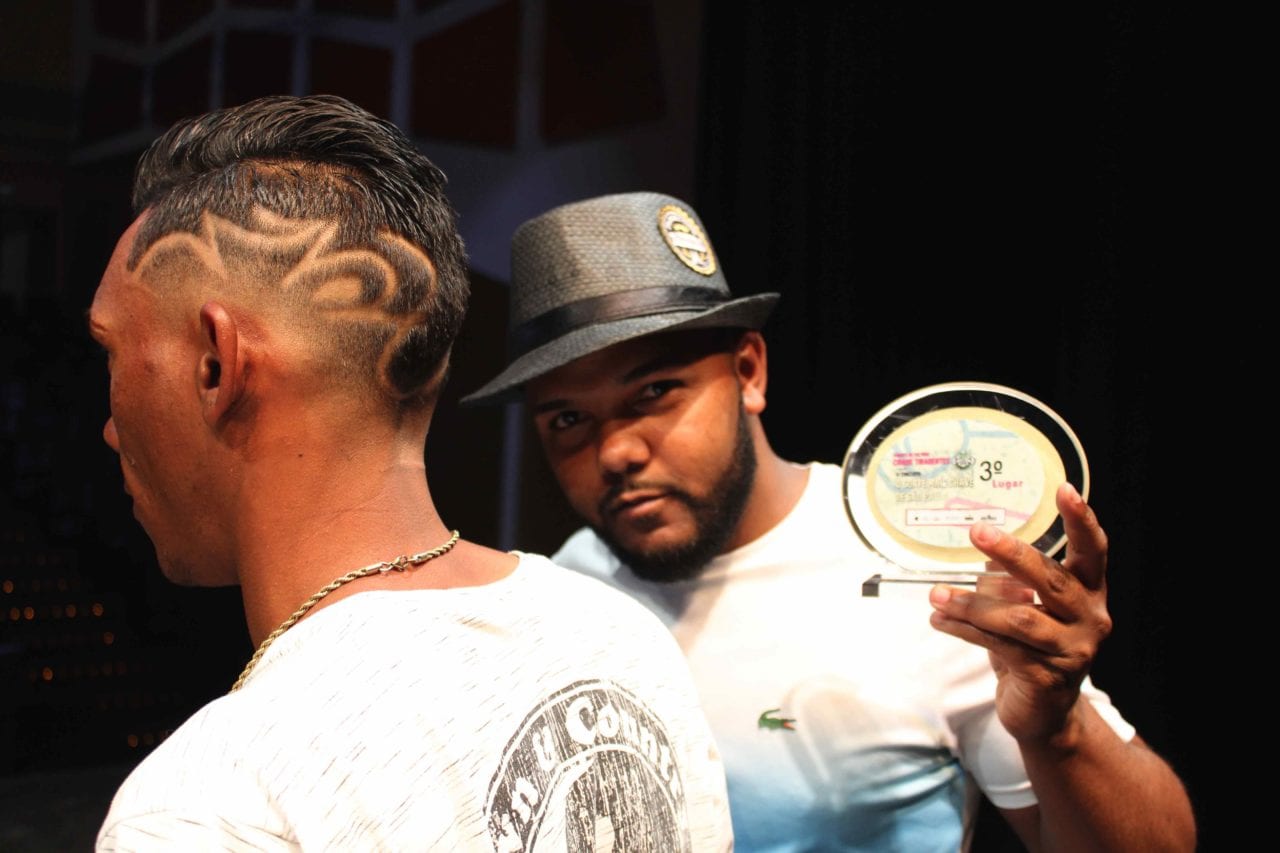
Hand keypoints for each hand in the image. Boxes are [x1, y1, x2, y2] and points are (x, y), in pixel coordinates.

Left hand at [928, 483, 1111, 744]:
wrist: (1045, 714)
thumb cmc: (1034, 648)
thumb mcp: (1026, 608)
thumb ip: (1011, 581)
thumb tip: (983, 550)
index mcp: (1090, 593)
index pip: (1093, 551)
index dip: (1081, 520)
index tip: (1065, 490)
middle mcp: (1090, 619)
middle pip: (1051, 580)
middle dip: (1012, 553)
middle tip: (978, 531)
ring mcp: (1072, 650)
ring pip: (1018, 618)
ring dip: (972, 604)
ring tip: (937, 595)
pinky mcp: (1047, 677)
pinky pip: (999, 645)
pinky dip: (965, 630)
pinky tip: (940, 620)